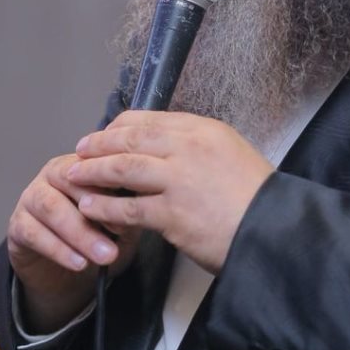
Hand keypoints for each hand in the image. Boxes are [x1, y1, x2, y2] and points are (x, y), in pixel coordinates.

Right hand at [7, 152, 138, 332]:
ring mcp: (31, 197)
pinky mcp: (17, 225)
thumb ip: (128, 210)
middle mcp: (53, 175)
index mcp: (81, 165)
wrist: (69, 273)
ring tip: (104, 255)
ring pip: (50, 207)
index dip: (114, 184)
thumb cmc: (100, 237)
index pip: (95, 164)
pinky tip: (79, 263)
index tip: (137, 207)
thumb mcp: (122, 223)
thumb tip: (144, 204)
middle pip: (70, 182)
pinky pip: (33, 233)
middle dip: (97, 210)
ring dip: (79, 233)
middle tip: (121, 235)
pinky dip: (58, 250)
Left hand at [67, 111, 273, 273]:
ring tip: (74, 176)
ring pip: (123, 168)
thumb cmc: (257, 198)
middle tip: (80, 150)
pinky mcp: (172, 213)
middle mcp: (189, 147)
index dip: (119, 127)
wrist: (275, 230)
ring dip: (93, 171)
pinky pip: (127, 207)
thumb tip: (167, 152)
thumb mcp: (232, 155)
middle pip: (130, 138)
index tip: (104, 134)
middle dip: (99, 144)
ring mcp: (179, 179)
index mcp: (204, 130)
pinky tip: (90, 207)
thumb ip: (198, 149)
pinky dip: (104, 206)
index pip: (149, 120)